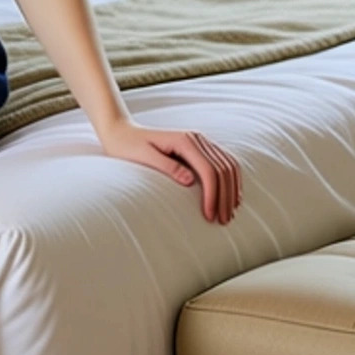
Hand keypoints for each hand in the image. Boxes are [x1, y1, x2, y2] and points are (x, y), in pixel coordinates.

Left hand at [98, 119, 240, 224]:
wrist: (122, 133)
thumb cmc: (128, 147)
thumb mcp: (143, 157)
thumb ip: (166, 166)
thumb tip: (189, 180)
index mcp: (185, 141)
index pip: (208, 170)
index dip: (212, 195)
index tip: (209, 216)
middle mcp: (197, 139)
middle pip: (223, 169)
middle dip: (226, 196)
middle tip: (223, 221)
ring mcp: (200, 143)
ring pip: (228, 166)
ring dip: (232, 190)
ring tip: (229, 213)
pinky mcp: (199, 149)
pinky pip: (223, 163)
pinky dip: (230, 181)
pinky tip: (230, 197)